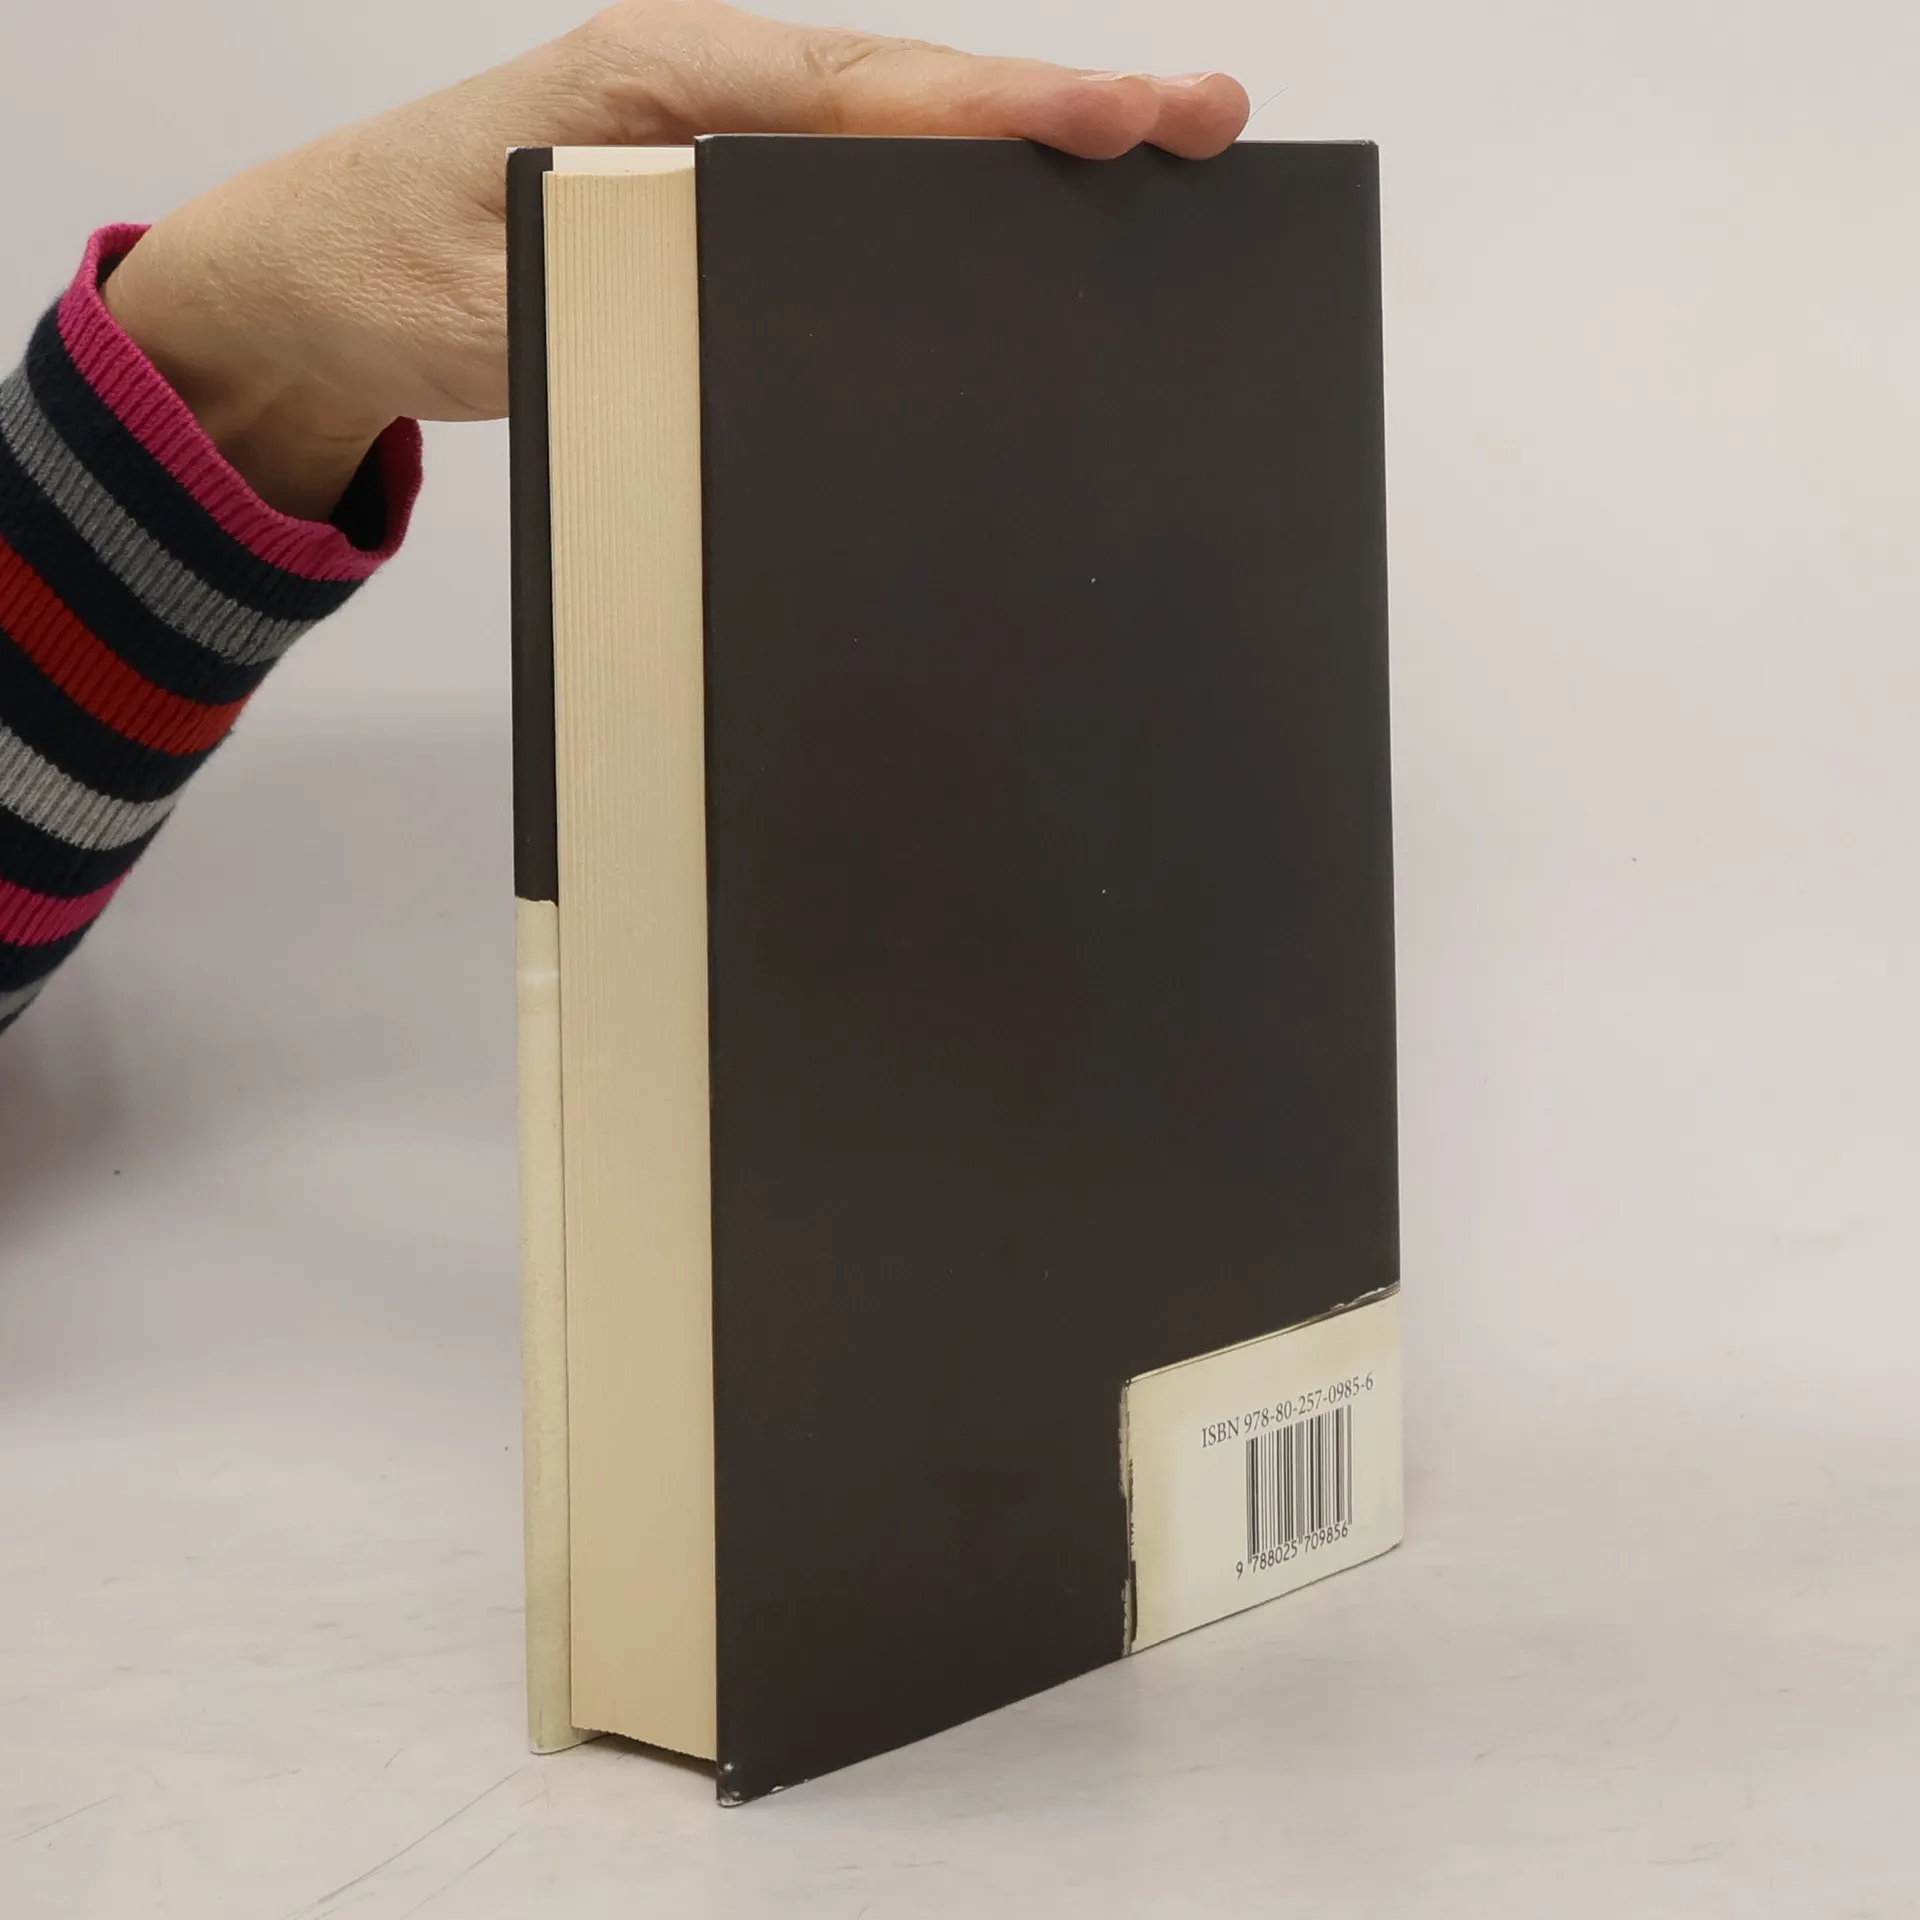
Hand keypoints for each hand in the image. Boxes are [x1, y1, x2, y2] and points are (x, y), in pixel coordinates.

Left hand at [100, 1, 1248, 519]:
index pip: (869, 88)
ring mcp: (717, 129)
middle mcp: (705, 78)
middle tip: (1205, 122)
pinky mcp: (718, 186)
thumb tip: (794, 301)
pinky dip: (950, 191)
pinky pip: (855, 184)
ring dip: (1023, 146)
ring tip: (1155, 159)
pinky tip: (1021, 219)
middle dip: (1063, 106)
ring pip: (898, 131)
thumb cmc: (398, 264)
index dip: (1002, 106)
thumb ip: (650, 274)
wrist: (315, 279)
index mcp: (662, 70)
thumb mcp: (520, 284)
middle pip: (916, 90)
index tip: (1119, 118)